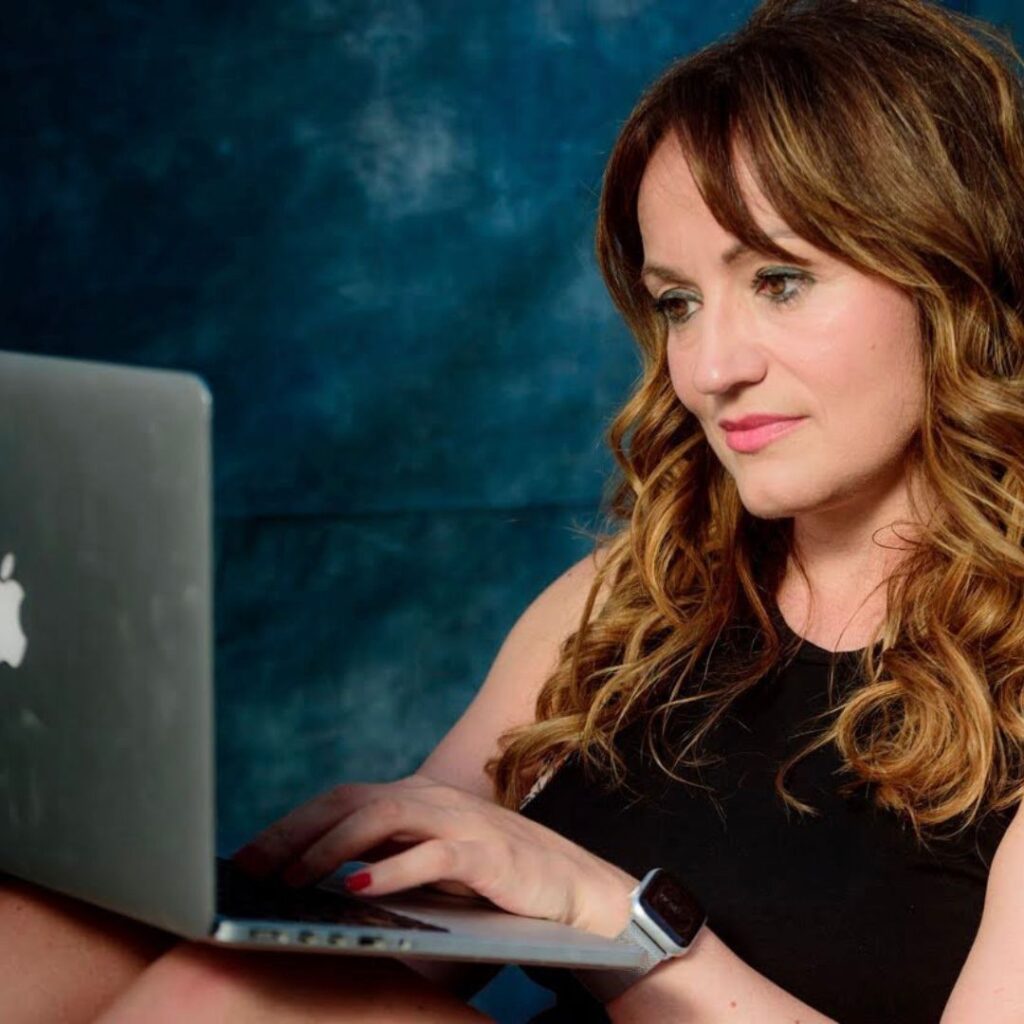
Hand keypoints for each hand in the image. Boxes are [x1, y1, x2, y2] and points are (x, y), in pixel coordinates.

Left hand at [232, 773, 636, 937]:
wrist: (579, 893)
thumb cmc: (498, 889)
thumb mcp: (432, 877)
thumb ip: (388, 877)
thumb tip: (322, 906)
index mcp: (416, 800)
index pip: (340, 800)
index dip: (289, 825)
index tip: (246, 859)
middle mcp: (433, 799)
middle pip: (350, 800)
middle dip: (295, 832)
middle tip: (251, 869)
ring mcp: (460, 821)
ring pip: (383, 816)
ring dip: (333, 846)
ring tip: (294, 878)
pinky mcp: (486, 852)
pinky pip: (432, 854)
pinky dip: (392, 869)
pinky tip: (357, 887)